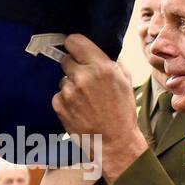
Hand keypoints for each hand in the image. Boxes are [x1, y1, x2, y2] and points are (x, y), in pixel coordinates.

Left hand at [53, 34, 148, 182]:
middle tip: (84, 78)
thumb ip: (111, 62)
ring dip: (71, 85)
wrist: (114, 143)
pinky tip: (79, 109)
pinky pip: (58, 95)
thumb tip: (98, 50)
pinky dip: (66, 100)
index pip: (74, 41)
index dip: (74, 45)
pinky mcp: (59, 106)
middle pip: (66, 59)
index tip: (76, 50)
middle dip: (74, 66)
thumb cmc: (122, 112)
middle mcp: (83, 77)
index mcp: (101, 67)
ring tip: (85, 99)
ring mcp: (68, 92)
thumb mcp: (125, 80)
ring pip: (63, 79)